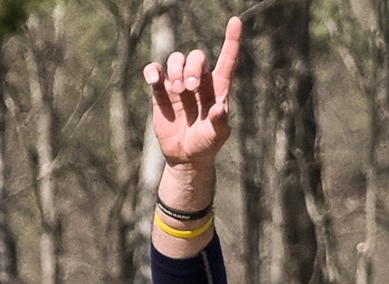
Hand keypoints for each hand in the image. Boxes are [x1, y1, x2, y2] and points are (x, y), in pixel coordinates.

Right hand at [143, 17, 241, 167]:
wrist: (185, 156)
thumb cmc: (206, 144)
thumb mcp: (218, 136)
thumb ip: (220, 121)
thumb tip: (219, 107)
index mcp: (218, 87)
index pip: (227, 59)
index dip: (232, 40)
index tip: (236, 21)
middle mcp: (199, 81)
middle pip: (196, 57)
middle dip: (192, 67)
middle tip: (190, 89)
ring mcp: (179, 84)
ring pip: (176, 58)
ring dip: (176, 70)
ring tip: (177, 90)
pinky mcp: (161, 91)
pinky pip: (155, 70)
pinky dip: (152, 70)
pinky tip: (154, 79)